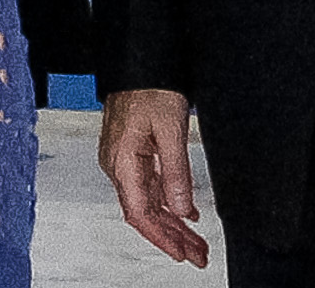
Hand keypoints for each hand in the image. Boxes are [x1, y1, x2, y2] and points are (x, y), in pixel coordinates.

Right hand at [98, 87, 209, 266]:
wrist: (139, 61)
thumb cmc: (149, 87)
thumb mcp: (170, 130)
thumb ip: (176, 173)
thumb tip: (182, 209)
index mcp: (122, 160)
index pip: (140, 213)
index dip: (162, 237)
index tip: (182, 253)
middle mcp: (117, 163)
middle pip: (143, 212)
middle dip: (170, 237)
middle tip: (197, 254)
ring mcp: (122, 158)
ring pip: (146, 201)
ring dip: (170, 223)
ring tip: (194, 241)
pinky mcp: (131, 152)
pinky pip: (147, 186)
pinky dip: (167, 203)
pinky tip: (184, 214)